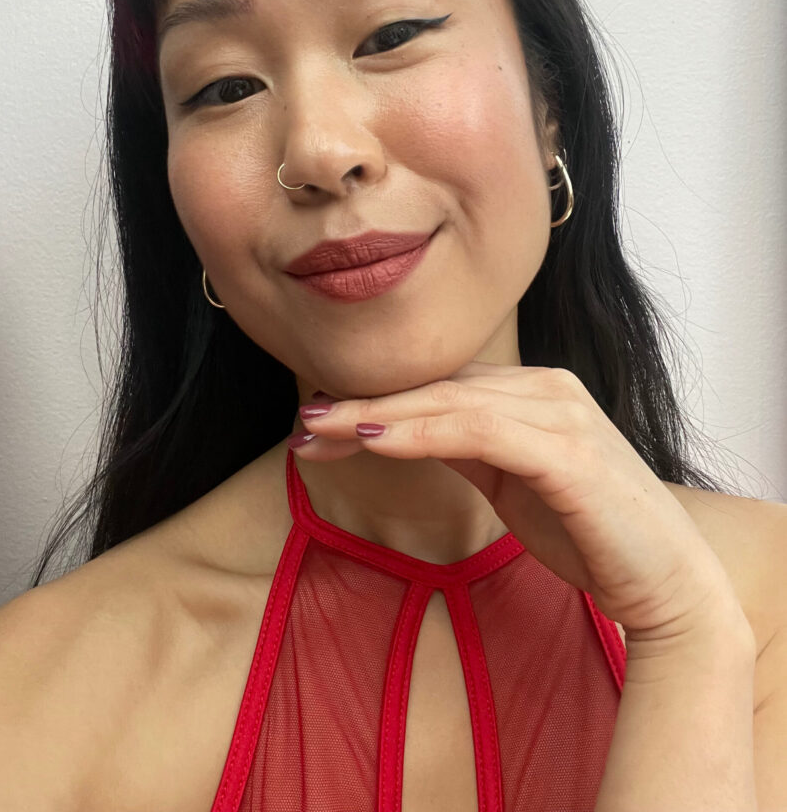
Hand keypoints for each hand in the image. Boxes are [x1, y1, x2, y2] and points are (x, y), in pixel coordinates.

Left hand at [295, 362, 742, 640]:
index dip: (378, 401)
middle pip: (438, 387)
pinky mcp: (568, 450)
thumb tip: (408, 431)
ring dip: (379, 415)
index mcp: (537, 391)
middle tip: (304, 423)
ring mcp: (562, 413)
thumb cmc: (591, 532)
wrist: (665, 582)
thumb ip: (472, 447)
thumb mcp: (515, 480)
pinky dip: (422, 432)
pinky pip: (477, 430)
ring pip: (450, 402)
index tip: (320, 422)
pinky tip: (374, 439)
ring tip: (321, 428)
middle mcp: (549, 388)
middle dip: (365, 404)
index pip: (442, 387)